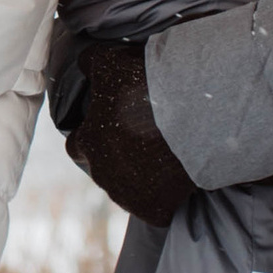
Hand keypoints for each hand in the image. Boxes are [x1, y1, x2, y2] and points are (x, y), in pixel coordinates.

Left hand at [58, 34, 199, 226]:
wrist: (193, 116)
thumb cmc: (146, 87)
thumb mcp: (110, 61)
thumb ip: (90, 64)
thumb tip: (84, 65)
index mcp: (87, 143)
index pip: (79, 143)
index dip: (95, 133)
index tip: (115, 124)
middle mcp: (101, 175)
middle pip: (103, 169)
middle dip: (116, 158)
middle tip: (141, 140)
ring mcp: (128, 197)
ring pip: (127, 190)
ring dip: (139, 176)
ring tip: (163, 157)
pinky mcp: (154, 212)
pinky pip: (154, 209)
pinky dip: (163, 198)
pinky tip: (175, 178)